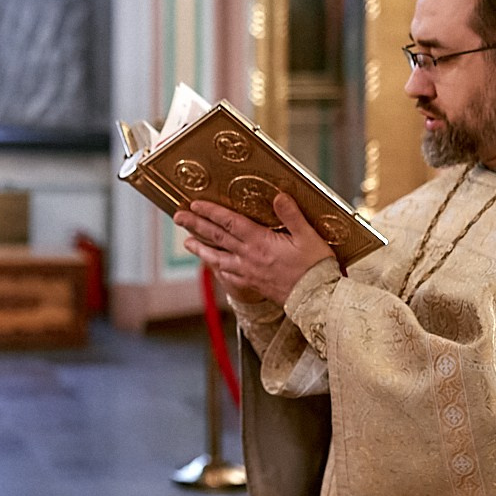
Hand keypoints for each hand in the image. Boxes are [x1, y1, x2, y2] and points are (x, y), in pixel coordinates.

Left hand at [175, 194, 335, 306]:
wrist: (317, 299)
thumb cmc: (315, 267)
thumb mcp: (308, 236)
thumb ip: (291, 215)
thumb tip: (278, 196)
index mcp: (260, 242)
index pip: (230, 222)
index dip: (211, 212)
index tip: (195, 204)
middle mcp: (249, 257)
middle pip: (217, 238)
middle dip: (196, 225)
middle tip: (179, 217)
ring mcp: (248, 272)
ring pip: (218, 259)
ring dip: (201, 249)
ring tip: (187, 243)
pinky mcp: (253, 284)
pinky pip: (229, 276)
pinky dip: (218, 269)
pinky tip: (214, 266)